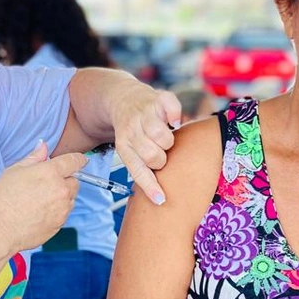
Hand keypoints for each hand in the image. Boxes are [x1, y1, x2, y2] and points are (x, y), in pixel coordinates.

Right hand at [0, 142, 84, 256]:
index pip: (74, 161)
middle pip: (75, 181)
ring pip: (70, 199)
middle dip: (65, 180)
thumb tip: (44, 147)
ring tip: (39, 201)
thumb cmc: (1, 199)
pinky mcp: (60, 225)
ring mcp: (62, 209)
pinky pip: (63, 214)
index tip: (80, 160)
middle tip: (46, 184)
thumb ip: (34, 158)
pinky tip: (38, 213)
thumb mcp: (14, 171)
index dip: (78, 160)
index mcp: (51, 172)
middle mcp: (61, 190)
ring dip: (61, 197)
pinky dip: (56, 212)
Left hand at [112, 84, 181, 205]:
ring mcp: (145, 112)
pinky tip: (173, 121)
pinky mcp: (158, 98)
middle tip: (160, 153)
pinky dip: (175, 115)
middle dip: (160, 159)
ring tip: (165, 139)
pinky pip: (173, 108)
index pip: (137, 170)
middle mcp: (132, 128)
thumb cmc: (132, 131)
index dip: (150, 186)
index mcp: (124, 145)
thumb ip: (141, 167)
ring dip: (168, 141)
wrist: (123, 99)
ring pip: (161, 135)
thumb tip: (159, 197)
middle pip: (152, 154)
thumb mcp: (129, 149)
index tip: (161, 199)